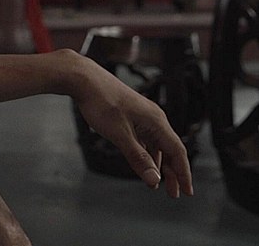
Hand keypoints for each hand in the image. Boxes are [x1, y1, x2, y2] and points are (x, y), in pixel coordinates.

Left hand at [71, 55, 193, 197]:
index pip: (177, 151)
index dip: (183, 173)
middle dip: (173, 172)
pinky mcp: (131, 115)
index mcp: (156, 121)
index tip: (187, 192)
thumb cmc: (101, 103)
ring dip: (158, 164)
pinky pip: (145, 138)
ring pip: (156, 144)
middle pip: (169, 149)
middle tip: (174, 194)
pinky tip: (142, 162)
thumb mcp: (119, 135)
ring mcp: (142, 115)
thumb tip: (155, 180)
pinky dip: (146, 152)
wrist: (84, 78)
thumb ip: (137, 158)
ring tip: (156, 182)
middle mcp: (154, 118)